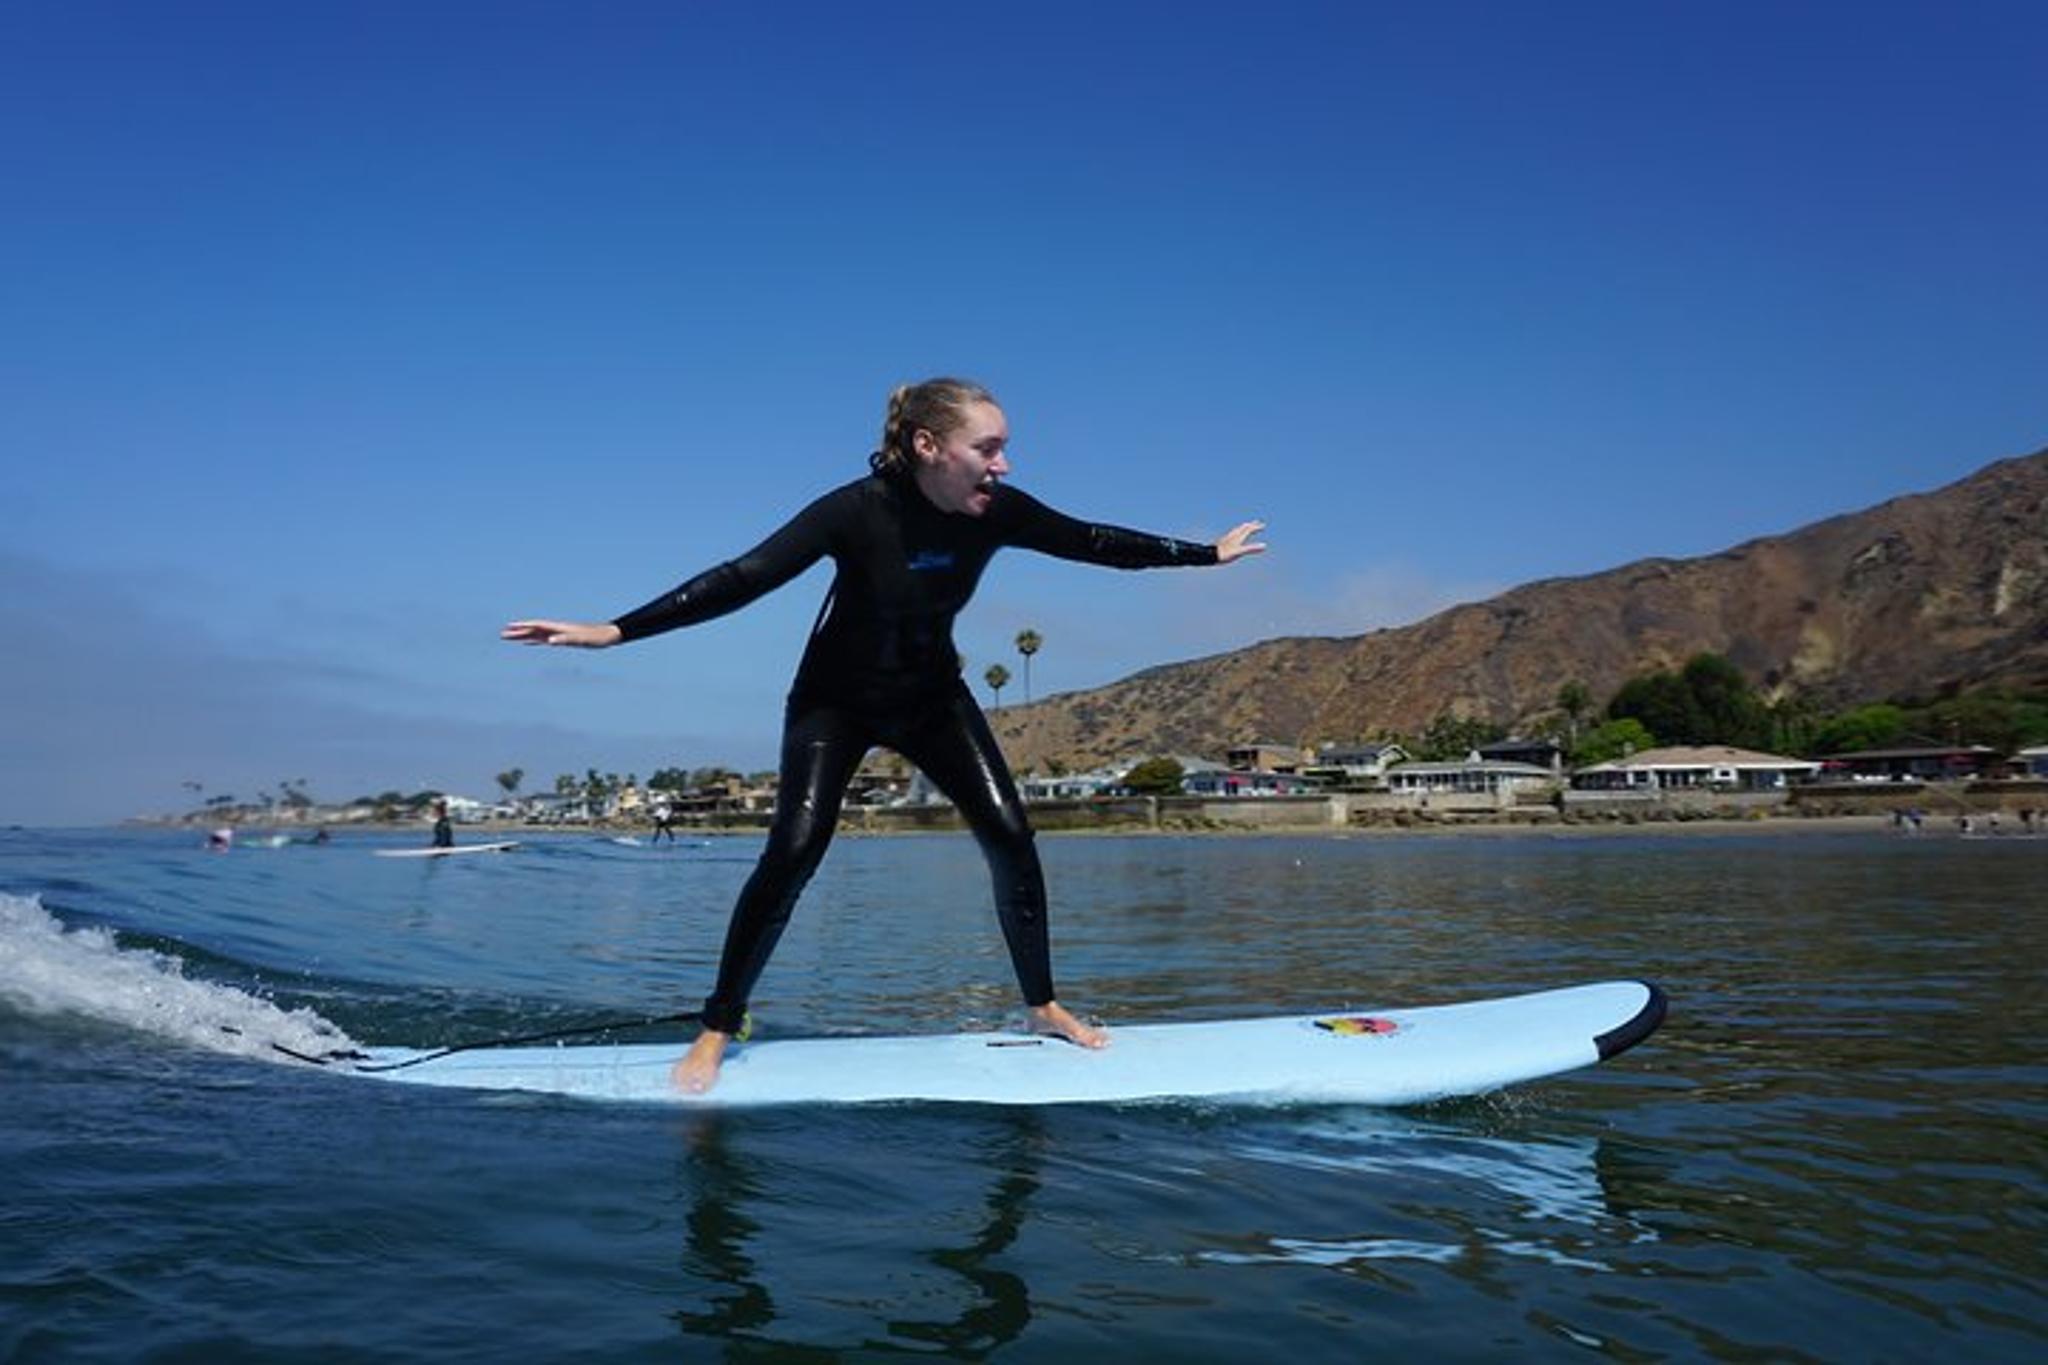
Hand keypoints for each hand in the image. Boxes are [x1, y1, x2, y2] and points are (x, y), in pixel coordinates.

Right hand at [500, 619, 622, 647]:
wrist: (607, 635)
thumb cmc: (595, 638)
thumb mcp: (580, 640)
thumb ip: (565, 640)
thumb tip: (550, 641)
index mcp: (559, 627)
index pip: (537, 625)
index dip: (523, 626)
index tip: (509, 627)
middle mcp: (557, 629)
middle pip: (534, 629)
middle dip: (518, 631)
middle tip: (502, 634)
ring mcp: (559, 633)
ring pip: (537, 634)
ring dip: (523, 635)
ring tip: (510, 637)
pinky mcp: (563, 638)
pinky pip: (544, 639)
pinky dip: (534, 640)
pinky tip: (528, 643)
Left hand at [1214, 520, 1266, 564]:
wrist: (1210, 555)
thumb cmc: (1225, 554)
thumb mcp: (1240, 552)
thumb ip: (1252, 549)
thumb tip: (1265, 546)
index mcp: (1238, 537)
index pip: (1249, 529)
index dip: (1256, 527)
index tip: (1263, 526)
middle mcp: (1233, 535)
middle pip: (1244, 527)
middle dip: (1251, 525)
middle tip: (1257, 522)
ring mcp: (1228, 537)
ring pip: (1238, 529)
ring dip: (1244, 527)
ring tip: (1246, 526)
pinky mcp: (1224, 541)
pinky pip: (1233, 533)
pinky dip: (1237, 531)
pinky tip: (1234, 535)